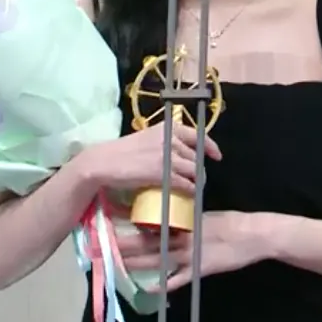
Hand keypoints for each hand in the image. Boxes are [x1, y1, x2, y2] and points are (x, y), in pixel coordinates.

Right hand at [75, 123, 221, 193]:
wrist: (105, 162)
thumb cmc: (122, 151)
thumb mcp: (146, 138)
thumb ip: (163, 141)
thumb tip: (177, 152)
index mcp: (167, 128)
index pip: (197, 135)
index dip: (209, 146)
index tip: (216, 155)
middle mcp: (171, 139)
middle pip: (196, 156)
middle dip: (199, 168)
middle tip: (197, 177)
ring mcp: (168, 157)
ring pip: (194, 170)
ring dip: (197, 180)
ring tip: (195, 187)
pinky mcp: (164, 174)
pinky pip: (186, 183)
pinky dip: (191, 190)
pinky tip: (190, 194)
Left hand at [117, 211, 267, 291]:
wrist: (251, 235)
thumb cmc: (229, 223)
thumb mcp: (203, 215)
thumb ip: (184, 218)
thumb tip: (164, 217)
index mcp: (183, 222)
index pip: (151, 223)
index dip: (131, 222)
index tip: (112, 219)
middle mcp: (182, 239)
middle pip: (148, 243)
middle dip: (125, 245)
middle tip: (104, 244)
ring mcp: (189, 256)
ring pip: (158, 260)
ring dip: (137, 263)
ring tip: (117, 263)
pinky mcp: (199, 270)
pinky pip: (178, 279)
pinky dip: (164, 284)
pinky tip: (150, 288)